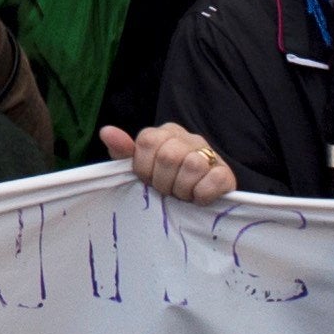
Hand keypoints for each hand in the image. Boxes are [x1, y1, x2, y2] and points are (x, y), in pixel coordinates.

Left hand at [102, 122, 234, 203]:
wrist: (200, 201)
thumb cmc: (165, 182)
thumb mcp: (140, 168)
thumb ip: (123, 151)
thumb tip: (106, 131)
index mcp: (165, 133)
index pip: (147, 140)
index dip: (144, 167)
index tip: (148, 181)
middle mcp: (189, 138)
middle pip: (168, 156)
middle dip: (163, 182)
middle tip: (166, 191)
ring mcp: (210, 154)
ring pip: (192, 166)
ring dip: (182, 190)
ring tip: (182, 195)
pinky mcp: (226, 173)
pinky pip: (212, 180)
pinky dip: (201, 195)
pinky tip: (198, 198)